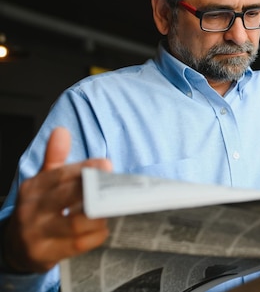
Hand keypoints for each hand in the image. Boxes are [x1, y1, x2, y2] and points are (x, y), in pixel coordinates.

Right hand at [2, 127, 111, 272]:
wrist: (15, 247)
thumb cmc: (39, 209)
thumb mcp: (42, 182)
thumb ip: (55, 158)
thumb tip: (62, 131)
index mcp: (34, 188)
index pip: (61, 174)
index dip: (86, 168)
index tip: (107, 164)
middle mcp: (32, 210)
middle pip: (68, 197)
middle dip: (95, 192)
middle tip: (117, 188)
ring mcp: (36, 234)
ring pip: (75, 224)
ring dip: (99, 217)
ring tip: (110, 210)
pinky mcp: (44, 254)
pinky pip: (76, 245)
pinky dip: (95, 236)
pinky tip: (102, 228)